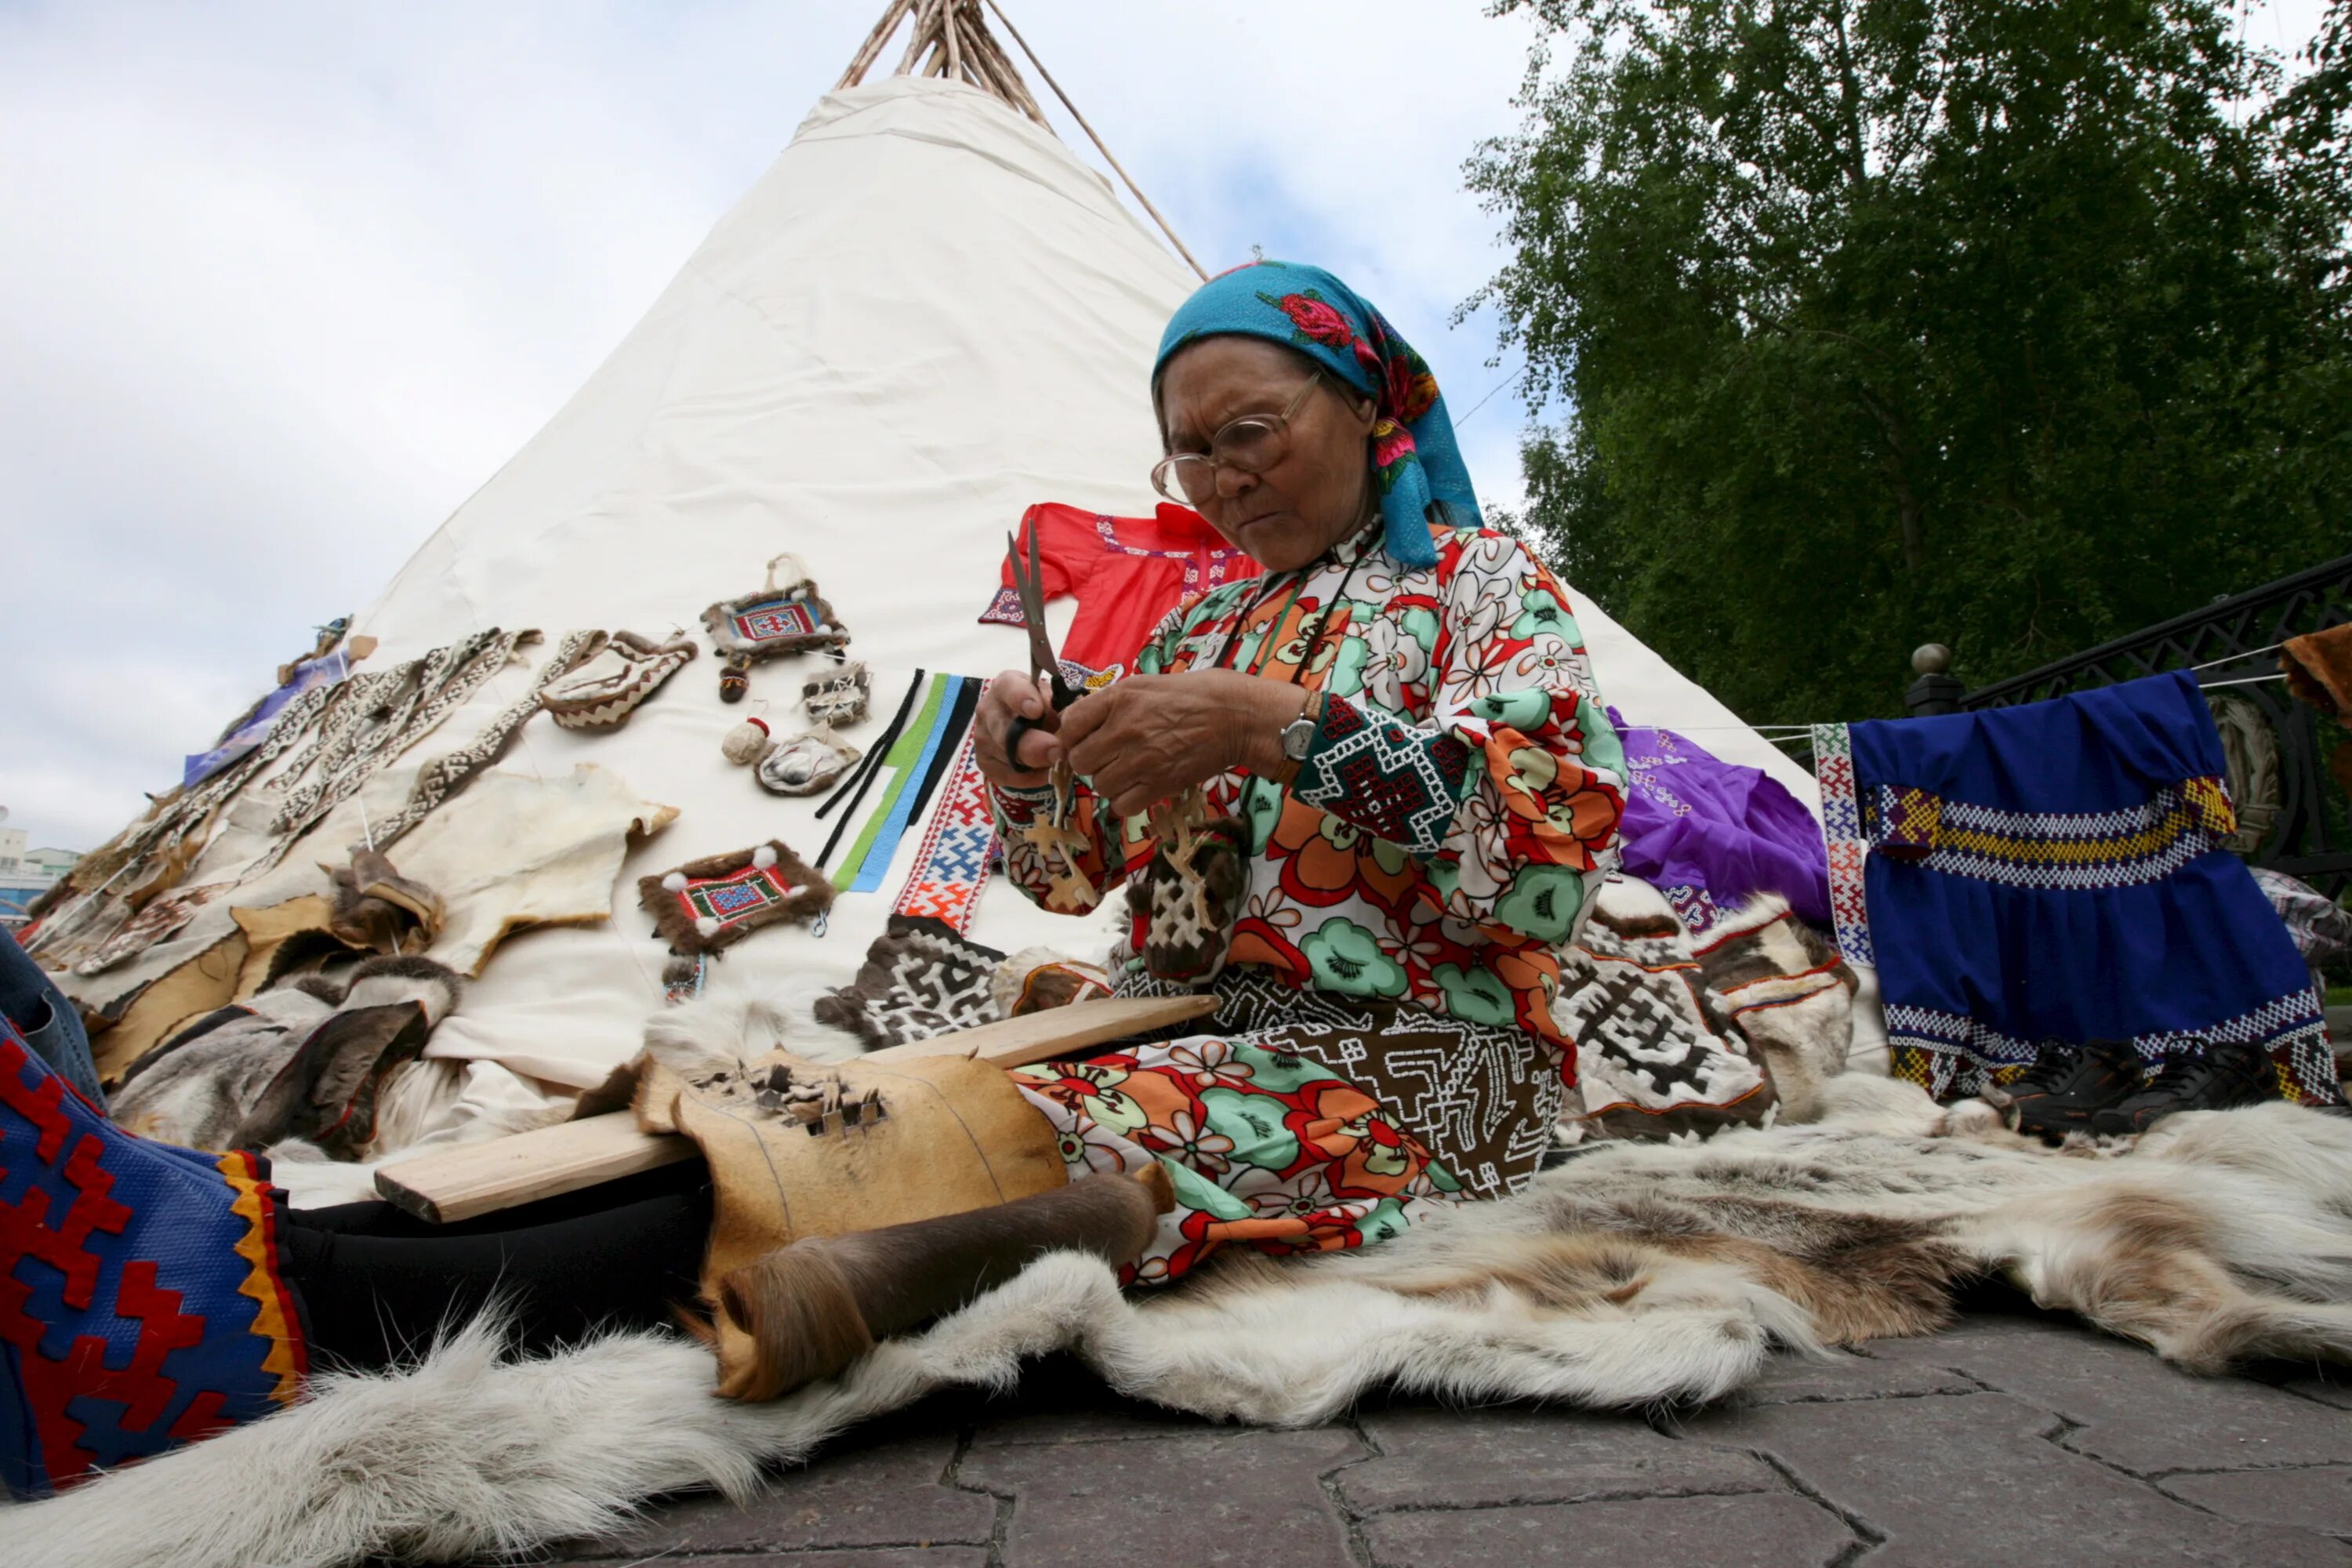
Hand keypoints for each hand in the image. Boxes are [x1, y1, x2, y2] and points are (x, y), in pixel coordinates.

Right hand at [976, 671, 1064, 787]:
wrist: (1022, 724)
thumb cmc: (1041, 706)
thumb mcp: (1051, 698)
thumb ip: (1057, 706)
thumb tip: (1067, 722)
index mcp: (1005, 686)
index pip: (1008, 688)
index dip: (1021, 698)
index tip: (1036, 710)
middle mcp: (987, 709)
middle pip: (1004, 731)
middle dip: (1031, 745)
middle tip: (1057, 752)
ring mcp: (982, 737)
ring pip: (1006, 757)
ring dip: (1035, 764)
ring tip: (1057, 762)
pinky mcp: (983, 761)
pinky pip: (1006, 775)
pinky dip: (1028, 778)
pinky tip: (1044, 773)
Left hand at [1059, 671, 1306, 816]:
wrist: (1234, 717)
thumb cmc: (1191, 696)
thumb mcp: (1144, 685)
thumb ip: (1109, 704)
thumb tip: (1076, 723)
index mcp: (1119, 698)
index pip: (1069, 724)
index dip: (1072, 736)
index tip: (1084, 739)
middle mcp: (1124, 729)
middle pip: (1080, 760)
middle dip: (1091, 761)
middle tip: (1110, 757)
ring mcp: (1140, 760)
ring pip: (1100, 785)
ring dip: (1110, 782)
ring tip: (1130, 772)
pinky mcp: (1159, 785)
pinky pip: (1122, 806)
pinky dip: (1126, 801)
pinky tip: (1139, 788)